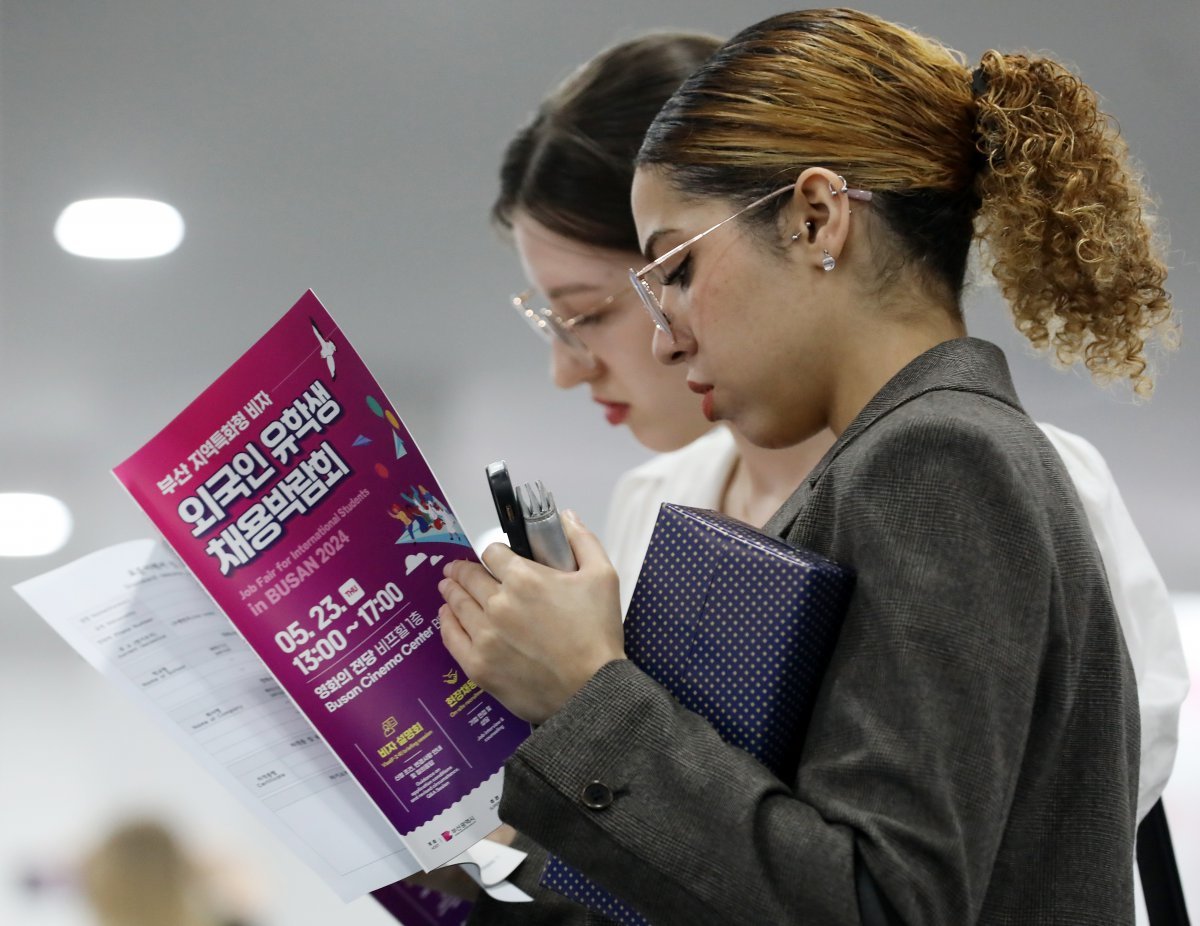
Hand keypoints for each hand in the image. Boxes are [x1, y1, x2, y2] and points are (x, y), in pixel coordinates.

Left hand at [438, 510, 624, 723]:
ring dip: (451, 590)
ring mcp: (484, 635)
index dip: (493, 552)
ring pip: (457, 603)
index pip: (492, 553)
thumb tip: (566, 516)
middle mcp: (498, 603)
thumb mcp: (603, 577)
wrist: (592, 690)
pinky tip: (447, 614)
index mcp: (524, 578)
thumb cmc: (598, 635)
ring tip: (447, 585)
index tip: (494, 557)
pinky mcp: (478, 665)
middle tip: (457, 569)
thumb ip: (582, 540)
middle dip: (463, 569)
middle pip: (469, 577)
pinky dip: (446, 621)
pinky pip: (451, 636)